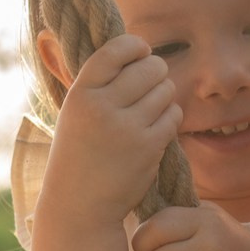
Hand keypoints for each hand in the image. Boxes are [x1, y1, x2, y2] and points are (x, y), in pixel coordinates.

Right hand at [38, 37, 177, 225]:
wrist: (79, 204)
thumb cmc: (79, 153)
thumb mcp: (74, 112)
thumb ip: (98, 82)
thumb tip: (133, 46)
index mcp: (80, 93)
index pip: (116, 49)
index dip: (136, 46)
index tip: (141, 54)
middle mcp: (102, 107)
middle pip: (150, 67)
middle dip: (157, 72)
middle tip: (151, 85)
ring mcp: (126, 128)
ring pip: (167, 90)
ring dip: (165, 97)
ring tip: (150, 110)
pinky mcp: (148, 148)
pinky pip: (174, 115)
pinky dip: (171, 118)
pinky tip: (157, 128)